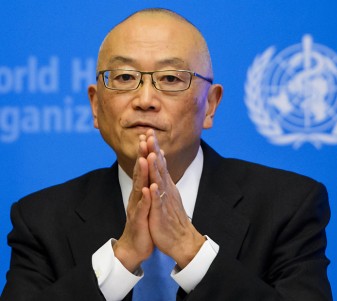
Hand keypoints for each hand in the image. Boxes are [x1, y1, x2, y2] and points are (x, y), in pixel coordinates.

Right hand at [113, 135, 153, 272]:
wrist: (136, 246)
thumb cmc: (143, 222)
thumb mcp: (146, 201)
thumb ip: (147, 185)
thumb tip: (149, 169)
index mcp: (140, 191)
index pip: (143, 169)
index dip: (146, 152)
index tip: (148, 136)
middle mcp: (136, 196)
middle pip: (139, 173)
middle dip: (142, 156)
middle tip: (143, 139)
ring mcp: (137, 207)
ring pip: (139, 187)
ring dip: (142, 173)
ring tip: (144, 159)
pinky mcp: (139, 220)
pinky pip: (142, 208)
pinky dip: (144, 199)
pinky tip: (146, 190)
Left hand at [144, 130, 205, 268]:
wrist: (181, 240)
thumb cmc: (172, 219)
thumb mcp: (167, 196)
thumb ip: (164, 180)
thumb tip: (161, 165)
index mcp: (166, 186)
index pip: (159, 164)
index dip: (153, 148)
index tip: (148, 133)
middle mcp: (167, 190)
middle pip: (160, 167)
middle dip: (153, 151)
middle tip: (149, 134)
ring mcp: (165, 201)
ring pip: (160, 182)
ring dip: (155, 169)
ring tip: (151, 155)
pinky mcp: (162, 215)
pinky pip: (159, 203)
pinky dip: (155, 194)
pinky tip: (152, 186)